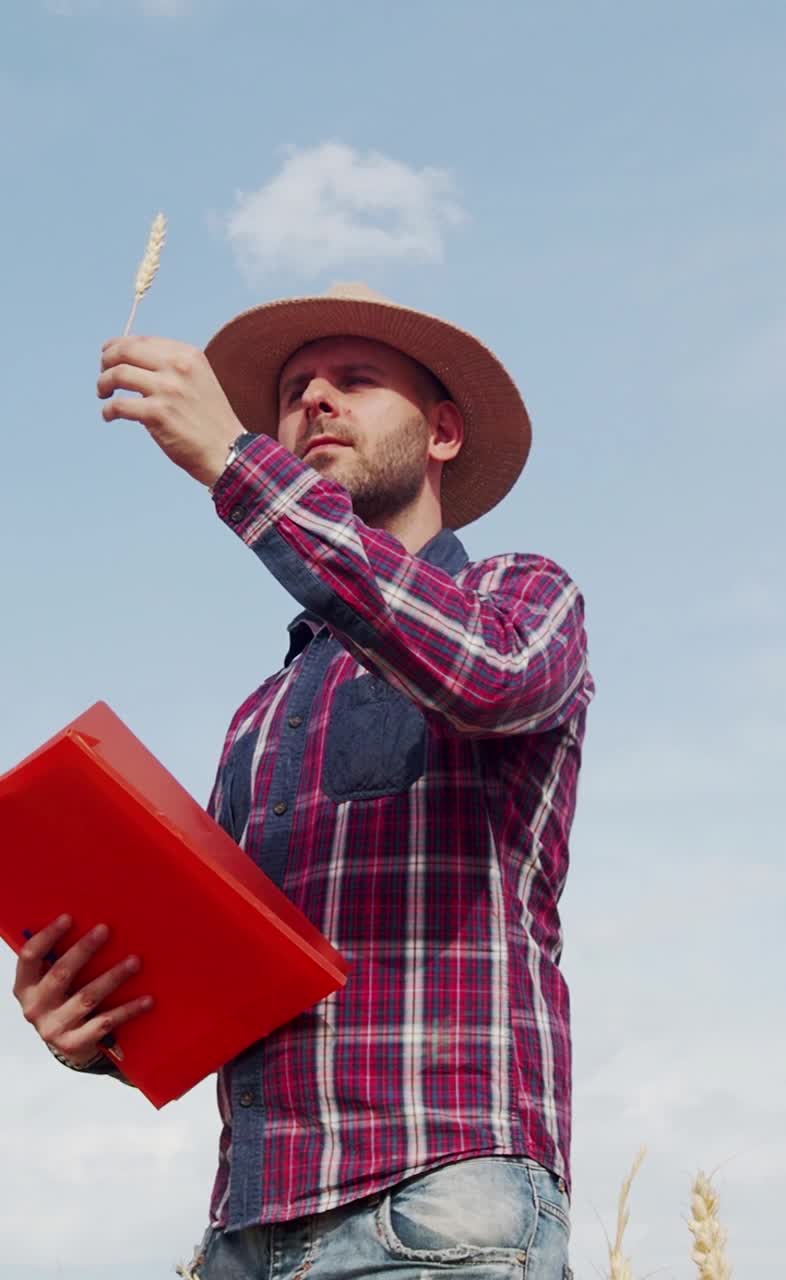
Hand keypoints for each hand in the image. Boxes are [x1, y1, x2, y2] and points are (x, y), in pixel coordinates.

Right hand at [13, 914, 153, 1068]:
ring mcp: (54, 1027)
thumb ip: (58, 959)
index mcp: (25, 986)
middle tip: (105, 930)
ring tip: (134, 961)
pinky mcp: (75, 1043)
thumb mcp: (51, 982)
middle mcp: (35, 1007)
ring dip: (113, 977)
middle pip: (61, 973)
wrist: (67, 1045)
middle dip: (84, 950)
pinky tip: (147, 999)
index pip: (30, 957)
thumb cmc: (62, 1001)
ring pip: (88, 997)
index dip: (47, 936)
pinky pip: (106, 1022)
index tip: (68, 917)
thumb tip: (90, 922)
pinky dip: (128, 1010)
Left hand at [97, 335, 243, 486]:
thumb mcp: (198, 380)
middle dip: (106, 361)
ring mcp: (168, 390)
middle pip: (125, 351)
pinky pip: (119, 405)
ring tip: (103, 394)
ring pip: (117, 374)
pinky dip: (108, 410)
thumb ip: (171, 367)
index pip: (142, 340)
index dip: (118, 346)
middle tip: (103, 375)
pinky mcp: (158, 414)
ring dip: (103, 384)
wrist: (227, 450)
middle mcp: (178, 367)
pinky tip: (109, 415)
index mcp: (188, 355)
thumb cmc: (209, 421)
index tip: (109, 356)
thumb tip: (131, 360)